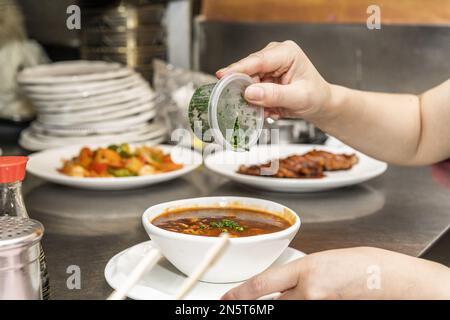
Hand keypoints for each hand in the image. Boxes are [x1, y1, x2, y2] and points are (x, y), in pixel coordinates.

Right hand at [216, 41, 330, 119]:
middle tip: (249, 107)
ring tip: (269, 111)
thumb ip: (274, 95)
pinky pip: (252, 89)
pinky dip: (258, 102)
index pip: (258, 61)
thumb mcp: (298, 98)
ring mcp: (268, 66)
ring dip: (254, 100)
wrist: (320, 104)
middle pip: (249, 71)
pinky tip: (270, 109)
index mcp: (286, 52)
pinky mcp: (264, 76)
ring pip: (248, 82)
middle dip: (248, 91)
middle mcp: (275, 55)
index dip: (238, 69)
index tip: (222, 76)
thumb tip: (249, 92)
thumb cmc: (315, 97)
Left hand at [222, 247, 449, 299]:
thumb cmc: (360, 267)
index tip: (226, 300)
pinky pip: (304, 314)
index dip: (239, 295)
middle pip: (273, 306)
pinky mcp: (326, 314)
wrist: (390, 280)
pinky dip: (300, 307)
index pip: (261, 285)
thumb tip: (277, 290)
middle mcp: (311, 293)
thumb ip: (297, 277)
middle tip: (249, 304)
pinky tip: (312, 299)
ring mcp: (319, 307)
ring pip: (288, 310)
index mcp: (307, 270)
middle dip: (259, 305)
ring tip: (304, 294)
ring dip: (287, 305)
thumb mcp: (322, 264)